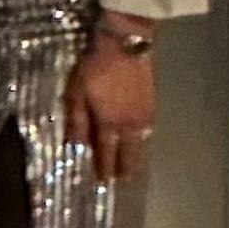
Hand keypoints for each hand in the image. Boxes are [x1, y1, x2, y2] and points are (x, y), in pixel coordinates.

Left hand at [67, 21, 156, 183]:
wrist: (125, 46)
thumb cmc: (95, 68)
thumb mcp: (77, 94)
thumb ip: (77, 121)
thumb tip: (75, 146)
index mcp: (110, 124)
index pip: (107, 152)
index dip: (105, 167)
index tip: (105, 181)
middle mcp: (130, 124)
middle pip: (129, 152)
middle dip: (126, 167)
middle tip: (124, 180)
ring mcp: (145, 114)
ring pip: (141, 142)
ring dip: (136, 155)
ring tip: (133, 166)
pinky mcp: (153, 103)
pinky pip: (148, 130)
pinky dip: (143, 140)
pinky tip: (140, 140)